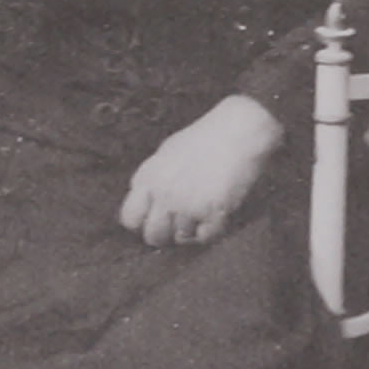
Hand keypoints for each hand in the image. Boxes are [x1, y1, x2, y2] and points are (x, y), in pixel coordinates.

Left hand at [118, 94, 281, 248]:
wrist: (238, 130)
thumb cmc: (204, 139)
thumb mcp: (166, 153)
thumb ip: (152, 178)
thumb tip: (145, 202)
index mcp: (149, 178)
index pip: (130, 218)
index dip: (141, 224)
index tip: (154, 221)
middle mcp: (164, 194)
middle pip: (153, 235)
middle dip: (165, 235)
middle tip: (178, 225)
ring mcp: (187, 204)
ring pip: (181, 237)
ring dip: (191, 230)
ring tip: (201, 212)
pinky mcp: (212, 211)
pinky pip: (205, 237)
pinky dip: (210, 230)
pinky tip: (215, 215)